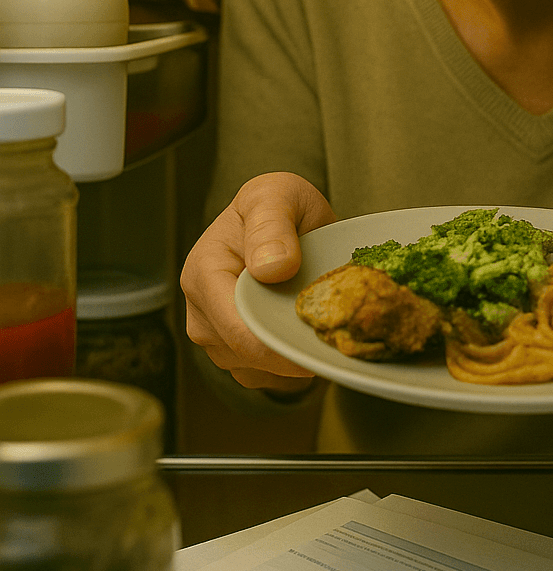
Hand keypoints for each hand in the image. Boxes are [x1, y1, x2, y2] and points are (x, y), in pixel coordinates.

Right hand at [181, 172, 336, 389]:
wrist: (279, 220)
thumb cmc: (277, 204)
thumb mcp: (278, 195)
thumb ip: (272, 225)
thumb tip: (271, 268)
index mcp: (203, 273)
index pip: (236, 328)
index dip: (278, 345)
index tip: (319, 342)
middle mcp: (200, 309)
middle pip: (245, 354)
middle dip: (291, 352)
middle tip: (334, 337)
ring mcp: (214, 334)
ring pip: (255, 369)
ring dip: (291, 359)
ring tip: (320, 326)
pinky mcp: (232, 350)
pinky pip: (262, 375)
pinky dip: (288, 365)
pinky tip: (305, 336)